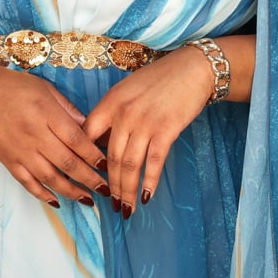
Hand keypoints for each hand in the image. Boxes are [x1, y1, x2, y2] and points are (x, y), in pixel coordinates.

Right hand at [0, 25, 108, 207]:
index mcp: (46, 114)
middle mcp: (34, 135)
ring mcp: (19, 151)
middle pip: (68, 163)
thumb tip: (89, 128)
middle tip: (106, 189)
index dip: (95, 156)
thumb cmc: (11, 86)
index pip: (77, 140)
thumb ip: (67, 109)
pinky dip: (43, 195)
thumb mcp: (44, 88)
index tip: (109, 164)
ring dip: (71, 191)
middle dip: (90, 179)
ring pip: (50, 178)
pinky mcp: (7, 161)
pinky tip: (57, 201)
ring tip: (88, 199)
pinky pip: (28, 183)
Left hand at [83, 34, 255, 216]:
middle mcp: (124, 114)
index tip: (87, 178)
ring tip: (126, 208)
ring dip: (127, 190)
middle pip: (111, 157)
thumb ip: (113, 113)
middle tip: (111, 204)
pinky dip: (149, 183)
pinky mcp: (166, 130)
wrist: (192, 69)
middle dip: (110, 186)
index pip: (88, 136)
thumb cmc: (160, 79)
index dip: (85, 160)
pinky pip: (153, 162)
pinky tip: (146, 197)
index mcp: (110, 102)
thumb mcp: (127, 90)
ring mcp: (145, 122)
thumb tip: (102, 142)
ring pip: (130, 165)